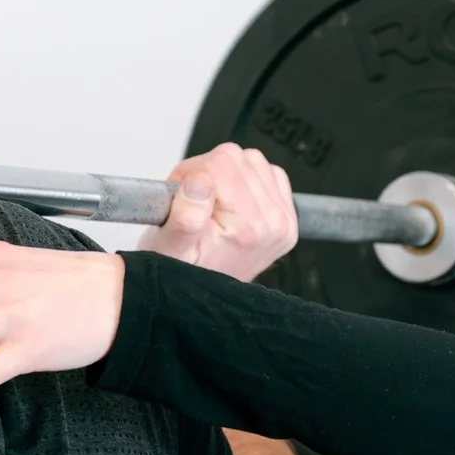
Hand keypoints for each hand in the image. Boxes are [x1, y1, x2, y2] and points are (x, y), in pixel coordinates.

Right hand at [137, 142, 297, 280]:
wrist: (197, 295)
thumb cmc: (181, 272)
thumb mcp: (169, 245)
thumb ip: (185, 215)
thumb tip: (200, 182)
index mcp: (249, 228)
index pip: (222, 162)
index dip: (192, 172)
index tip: (183, 194)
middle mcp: (273, 223)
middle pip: (238, 158)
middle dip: (208, 172)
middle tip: (193, 201)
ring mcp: (283, 220)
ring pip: (253, 161)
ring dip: (227, 175)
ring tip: (209, 204)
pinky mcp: (286, 217)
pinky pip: (269, 174)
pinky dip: (246, 180)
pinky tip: (229, 202)